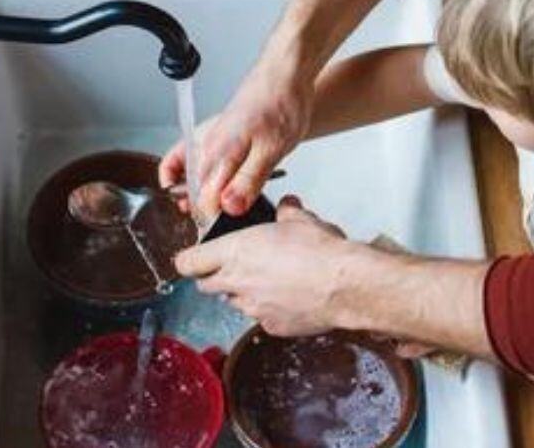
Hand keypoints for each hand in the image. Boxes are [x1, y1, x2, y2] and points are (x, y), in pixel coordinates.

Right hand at [160, 50, 313, 219]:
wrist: (285, 73)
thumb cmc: (282, 104)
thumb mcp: (273, 149)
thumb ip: (249, 180)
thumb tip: (229, 207)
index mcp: (219, 152)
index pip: (205, 199)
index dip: (214, 219)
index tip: (225, 231)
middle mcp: (208, 145)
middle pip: (195, 189)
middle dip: (201, 211)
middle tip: (215, 227)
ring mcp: (210, 137)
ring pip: (192, 173)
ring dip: (196, 194)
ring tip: (204, 209)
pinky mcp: (218, 133)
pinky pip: (196, 157)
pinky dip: (195, 173)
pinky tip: (208, 182)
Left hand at [176, 197, 358, 336]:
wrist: (345, 285)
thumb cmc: (321, 252)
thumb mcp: (300, 220)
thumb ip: (286, 212)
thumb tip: (286, 206)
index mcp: (234, 252)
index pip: (188, 262)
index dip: (189, 260)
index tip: (194, 257)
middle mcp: (237, 282)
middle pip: (206, 285)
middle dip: (215, 277)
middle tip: (233, 266)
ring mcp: (252, 308)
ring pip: (234, 302)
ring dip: (243, 293)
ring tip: (268, 281)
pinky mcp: (270, 326)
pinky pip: (260, 317)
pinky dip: (268, 309)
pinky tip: (288, 298)